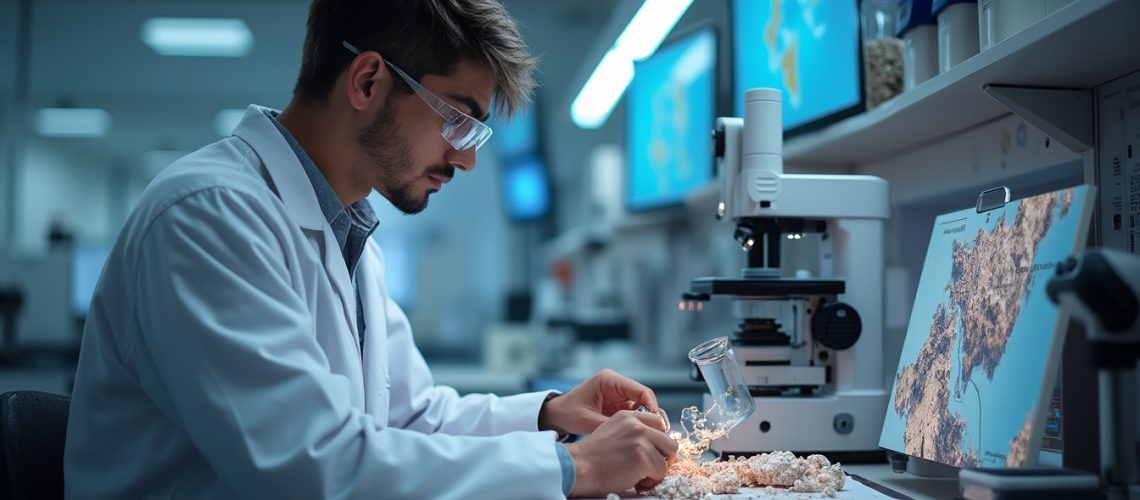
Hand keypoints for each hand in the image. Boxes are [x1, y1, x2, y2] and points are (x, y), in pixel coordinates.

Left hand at [539, 368, 659, 435]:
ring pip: (641, 407)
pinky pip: (633, 413)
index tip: (656, 425)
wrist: (557, 415)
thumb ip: (611, 425)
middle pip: (644, 398)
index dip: (652, 407)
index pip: (641, 391)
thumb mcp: (589, 421)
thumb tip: (634, 434)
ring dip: (644, 420)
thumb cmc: (568, 413)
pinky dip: (636, 423)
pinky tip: (637, 435)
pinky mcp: (617, 404)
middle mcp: (616, 384)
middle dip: (650, 415)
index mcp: (609, 380)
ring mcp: (618, 394)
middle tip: (655, 434)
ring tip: (647, 436)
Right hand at [564, 410, 678, 496]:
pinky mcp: (642, 457)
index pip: (659, 423)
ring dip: (657, 470)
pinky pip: (660, 472)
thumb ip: (632, 431)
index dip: (658, 441)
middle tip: (651, 467)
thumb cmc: (593, 456)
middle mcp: (637, 425)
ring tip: (640, 476)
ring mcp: (641, 440)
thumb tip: (654, 442)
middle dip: (663, 457)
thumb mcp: (612, 430)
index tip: (652, 452)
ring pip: (667, 458)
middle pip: (669, 441)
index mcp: (628, 416)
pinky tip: (636, 481)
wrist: (579, 466)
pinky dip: (651, 481)